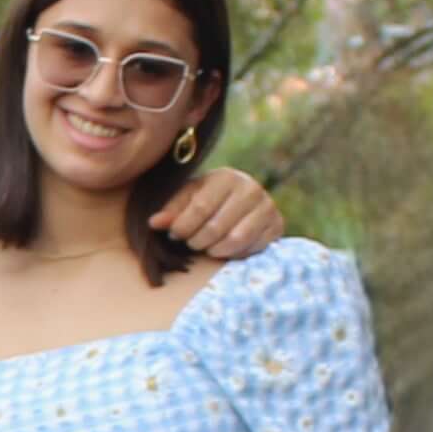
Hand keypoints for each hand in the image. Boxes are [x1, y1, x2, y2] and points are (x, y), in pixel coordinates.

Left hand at [151, 166, 280, 260]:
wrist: (238, 202)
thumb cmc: (205, 200)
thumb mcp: (186, 199)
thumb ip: (170, 210)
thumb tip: (154, 223)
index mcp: (226, 177)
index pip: (200, 209)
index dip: (183, 227)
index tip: (174, 234)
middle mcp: (252, 189)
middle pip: (216, 228)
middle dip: (196, 241)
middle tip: (190, 243)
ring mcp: (268, 207)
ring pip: (235, 240)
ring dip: (214, 250)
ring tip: (205, 247)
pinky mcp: (277, 225)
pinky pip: (251, 248)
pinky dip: (233, 254)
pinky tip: (224, 249)